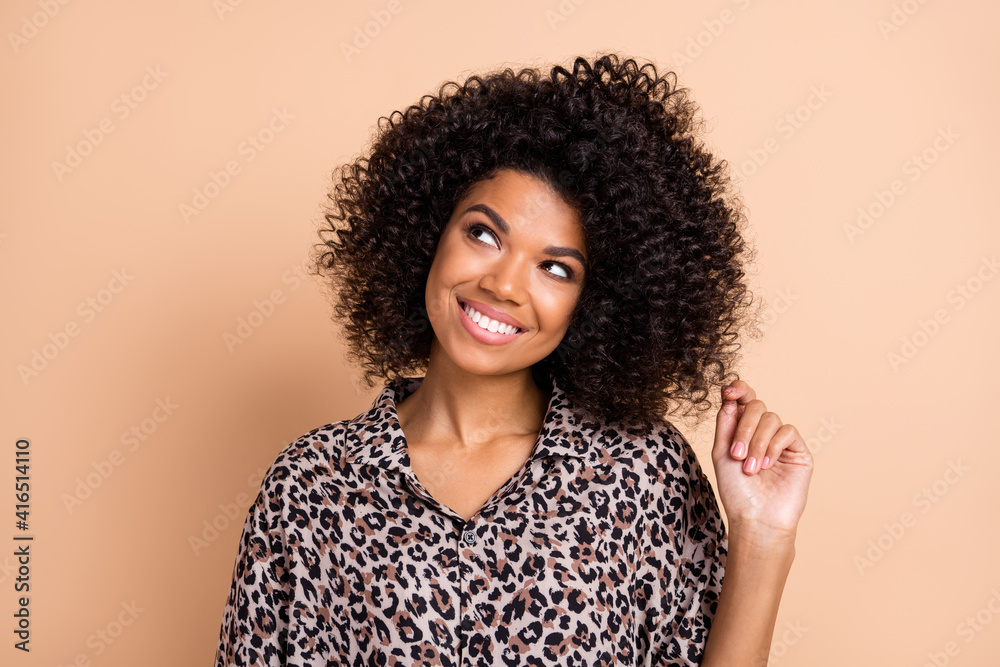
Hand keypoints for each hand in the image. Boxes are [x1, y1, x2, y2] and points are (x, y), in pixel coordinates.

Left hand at [711, 380, 813, 538]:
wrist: (756, 517)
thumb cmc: (737, 490)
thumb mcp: (722, 453)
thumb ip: (726, 423)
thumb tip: (730, 396)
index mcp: (742, 430)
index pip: (743, 400)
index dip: (738, 390)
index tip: (728, 392)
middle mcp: (762, 432)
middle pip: (756, 405)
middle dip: (744, 428)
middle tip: (736, 455)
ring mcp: (781, 441)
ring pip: (771, 418)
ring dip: (756, 442)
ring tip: (750, 468)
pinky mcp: (798, 451)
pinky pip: (787, 431)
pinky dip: (773, 446)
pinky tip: (766, 465)